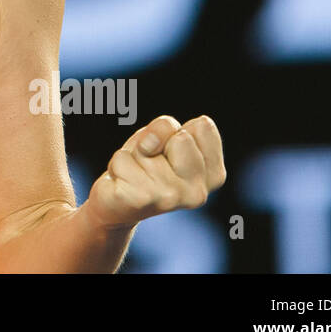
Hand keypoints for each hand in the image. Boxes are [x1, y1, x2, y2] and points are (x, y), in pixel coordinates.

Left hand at [84, 114, 225, 230]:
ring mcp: (170, 198)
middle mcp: (198, 192)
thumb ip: (166, 127)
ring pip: (147, 146)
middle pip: (181, 137)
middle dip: (157, 141)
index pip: (203, 127)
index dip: (178, 132)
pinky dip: (117, 164)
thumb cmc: (145, 163)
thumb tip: (149, 145)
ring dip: (135, 154)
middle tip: (150, 162)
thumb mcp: (161, 136)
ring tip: (136, 173)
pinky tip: (123, 182)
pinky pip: (122, 159)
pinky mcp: (141, 199)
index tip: (170, 151)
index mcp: (214, 176)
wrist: (117, 205)